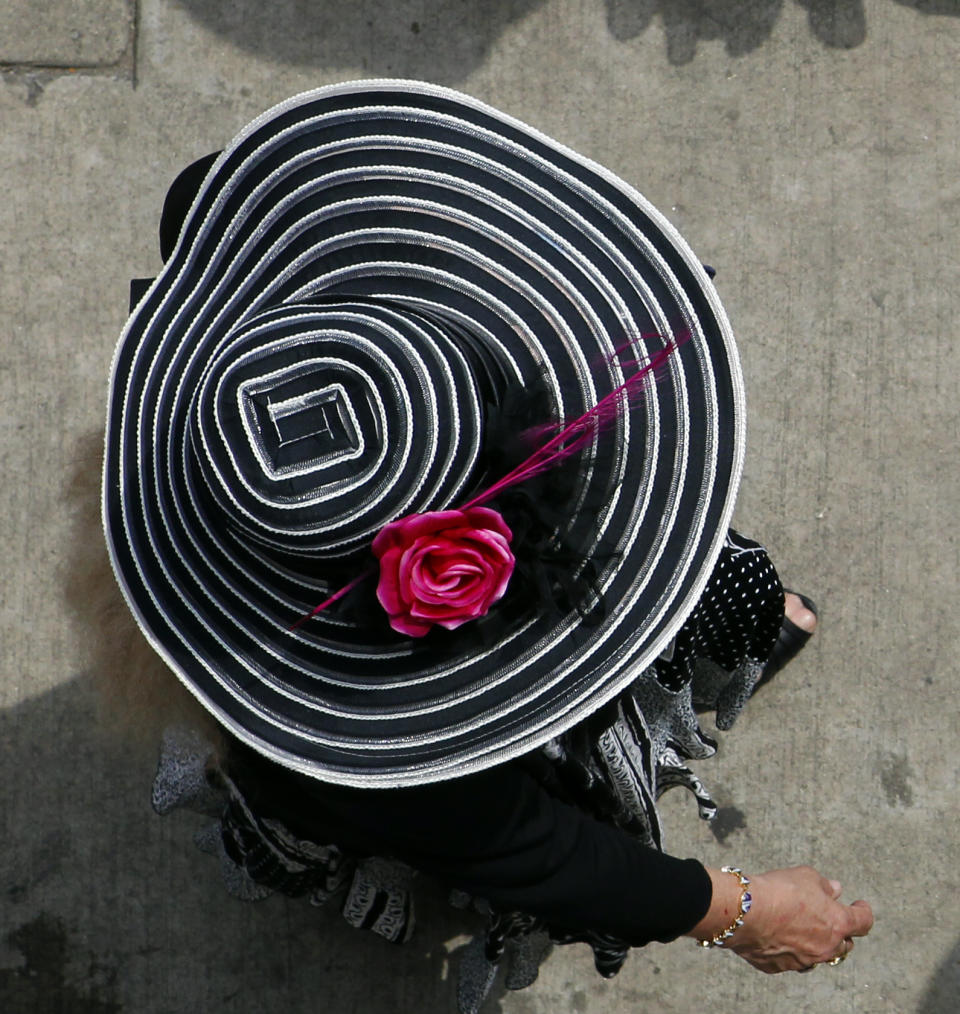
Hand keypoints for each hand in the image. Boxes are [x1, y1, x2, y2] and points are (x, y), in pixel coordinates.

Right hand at [691, 865, 873, 972]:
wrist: (745, 911)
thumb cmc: (778, 891)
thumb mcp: (805, 876)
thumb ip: (824, 885)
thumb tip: (835, 890)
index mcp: (837, 923)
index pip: (864, 921)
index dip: (864, 911)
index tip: (860, 905)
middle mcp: (826, 947)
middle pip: (844, 944)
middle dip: (839, 932)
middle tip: (828, 917)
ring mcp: (804, 961)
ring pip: (818, 956)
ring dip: (815, 943)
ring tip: (800, 926)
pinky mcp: (779, 966)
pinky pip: (790, 959)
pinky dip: (789, 948)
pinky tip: (776, 934)